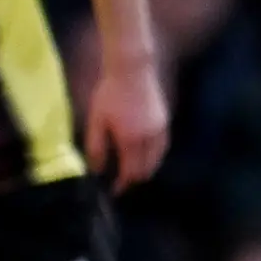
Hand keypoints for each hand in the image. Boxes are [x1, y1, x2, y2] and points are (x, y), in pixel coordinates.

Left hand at [86, 56, 170, 190]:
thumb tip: (96, 169)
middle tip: (121, 182)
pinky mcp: (165, 121)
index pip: (130, 172)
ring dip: (145, 169)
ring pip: (157, 160)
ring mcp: (160, 129)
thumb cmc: (108, 94)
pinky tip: (144, 155)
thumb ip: (96, 146)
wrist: (131, 70)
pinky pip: (163, 147)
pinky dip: (154, 156)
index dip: (122, 184)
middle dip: (134, 179)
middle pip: (146, 170)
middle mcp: (149, 138)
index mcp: (130, 139)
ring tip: (131, 171)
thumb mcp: (96, 120)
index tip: (114, 191)